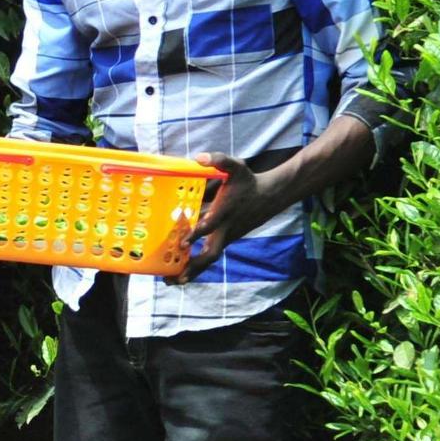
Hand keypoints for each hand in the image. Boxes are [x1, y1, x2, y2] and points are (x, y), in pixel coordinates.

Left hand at [179, 152, 269, 281]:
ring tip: (170, 282)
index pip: (209, 227)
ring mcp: (226, 238)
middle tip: (172, 278)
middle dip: (191, 267)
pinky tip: (178, 271)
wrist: (269, 197)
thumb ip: (219, 160)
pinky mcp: (225, 240)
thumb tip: (198, 158)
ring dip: (191, 271)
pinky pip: (209, 255)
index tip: (182, 243)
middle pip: (209, 255)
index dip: (196, 234)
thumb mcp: (236, 166)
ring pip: (209, 259)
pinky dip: (196, 265)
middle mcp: (225, 230)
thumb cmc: (248, 181)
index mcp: (224, 213)